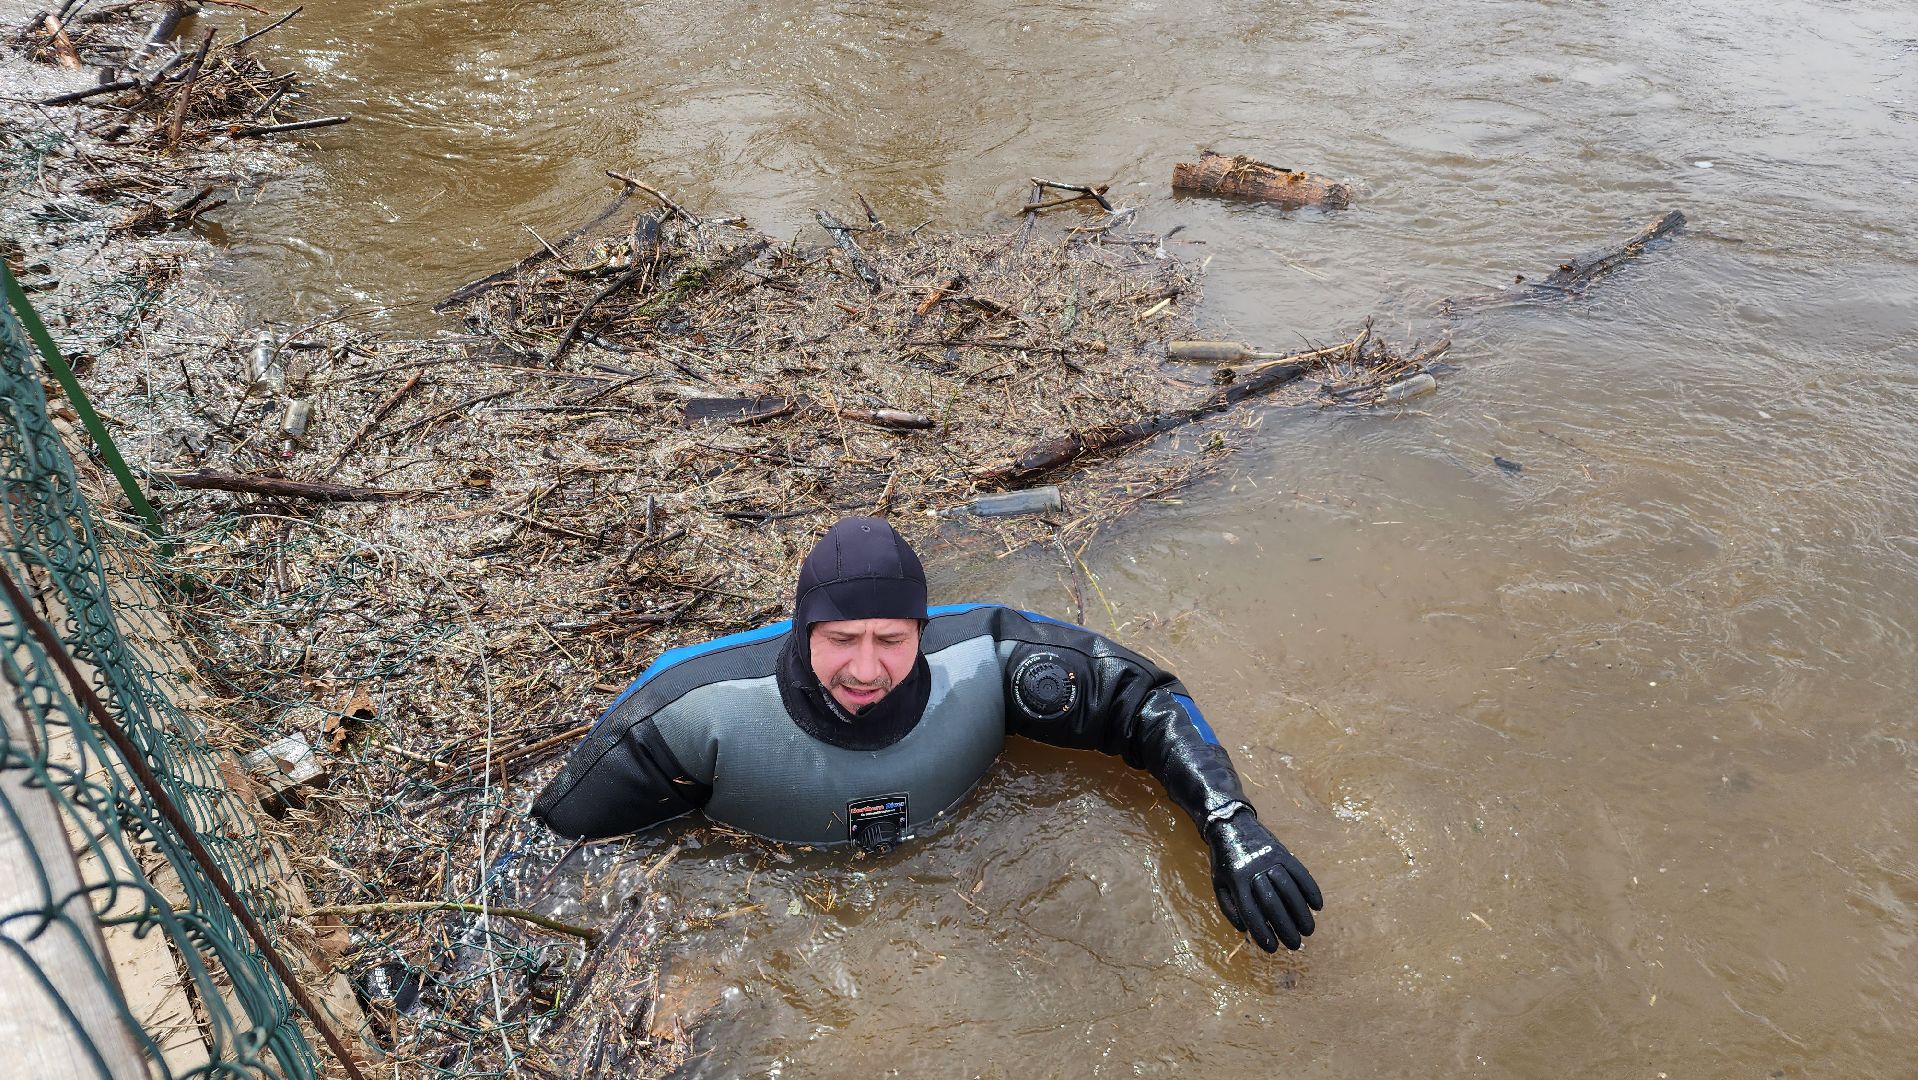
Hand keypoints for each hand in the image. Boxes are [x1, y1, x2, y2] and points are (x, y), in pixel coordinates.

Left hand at [1206, 813, 1322, 951]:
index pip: (1250, 912)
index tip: (1273, 948)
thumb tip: (1245, 929)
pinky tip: (1318, 906)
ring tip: (1308, 930)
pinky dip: (1310, 889)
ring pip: (1289, 889)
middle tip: (1295, 944)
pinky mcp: (1283, 852)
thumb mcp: (1218, 883)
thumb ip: (1229, 907)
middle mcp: (1254, 870)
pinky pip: (1300, 872)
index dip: (1262, 932)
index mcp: (1235, 880)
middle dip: (1285, 927)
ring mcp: (1270, 859)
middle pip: (1272, 903)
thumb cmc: (1224, 861)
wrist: (1230, 824)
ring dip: (1301, 912)